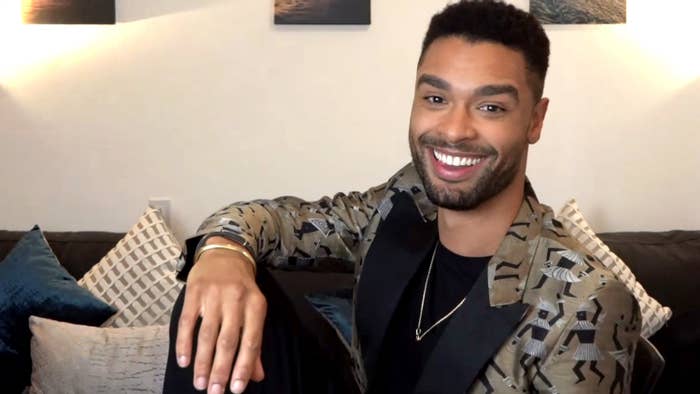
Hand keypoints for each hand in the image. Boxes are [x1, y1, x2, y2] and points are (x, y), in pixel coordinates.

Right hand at [176, 238, 266, 393]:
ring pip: (207, 334)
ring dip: (202, 362)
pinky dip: (184, 343)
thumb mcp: (254, 311)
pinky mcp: (194, 292)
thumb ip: (254, 343)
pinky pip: (187, 322)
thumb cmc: (242, 289)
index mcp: (256, 306)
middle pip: (227, 341)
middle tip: (214, 392)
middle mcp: (236, 300)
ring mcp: (214, 295)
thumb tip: (256, 376)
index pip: (251, 341)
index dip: (243, 367)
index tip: (236, 390)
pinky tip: (184, 362)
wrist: (225, 253)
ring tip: (199, 384)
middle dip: (220, 370)